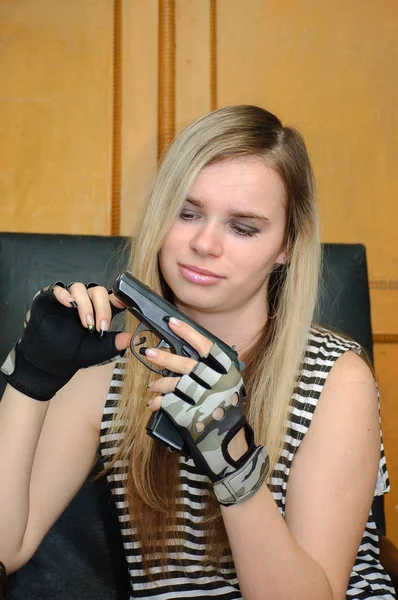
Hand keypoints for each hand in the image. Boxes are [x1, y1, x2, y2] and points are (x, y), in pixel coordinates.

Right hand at [1, 281, 137, 400]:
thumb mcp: (100, 349)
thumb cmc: (74, 354)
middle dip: (102, 307)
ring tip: (86, 323)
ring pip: (80, 288)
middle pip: (98, 291)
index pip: (112, 297)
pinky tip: (68, 304)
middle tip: (101, 326)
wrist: (50, 362)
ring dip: (85, 304)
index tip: (124, 303)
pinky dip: (64, 294)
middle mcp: (85, 302)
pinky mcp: (50, 298)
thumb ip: (118, 342)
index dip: (120, 297)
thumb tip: (139, 339)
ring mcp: (68, 299)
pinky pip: (58, 288)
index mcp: (98, 310)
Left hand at [144, 317, 249, 473]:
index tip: (172, 323)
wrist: (229, 444)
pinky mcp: (192, 415)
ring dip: (159, 383)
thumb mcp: (228, 385)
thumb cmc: (226, 409)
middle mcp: (216, 383)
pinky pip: (169, 403)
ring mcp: (204, 400)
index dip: (188, 333)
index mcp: (227, 372)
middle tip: (149, 353)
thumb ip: (213, 369)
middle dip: (165, 357)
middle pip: (186, 364)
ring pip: (175, 384)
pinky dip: (158, 402)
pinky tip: (153, 403)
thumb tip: (187, 351)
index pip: (207, 346)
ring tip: (152, 385)